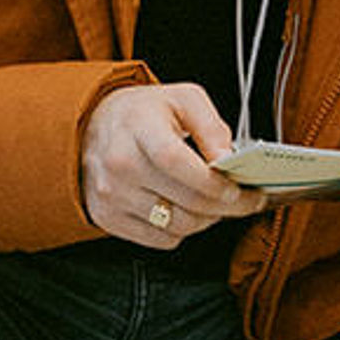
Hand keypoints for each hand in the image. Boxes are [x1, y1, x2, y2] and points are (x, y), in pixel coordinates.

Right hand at [80, 83, 248, 248]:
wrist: (93, 126)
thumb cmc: (142, 113)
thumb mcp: (182, 99)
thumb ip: (211, 126)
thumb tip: (229, 160)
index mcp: (138, 128)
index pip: (177, 163)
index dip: (213, 183)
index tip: (238, 189)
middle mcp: (119, 164)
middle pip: (185, 201)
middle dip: (226, 207)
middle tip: (246, 201)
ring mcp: (110, 195)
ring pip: (177, 226)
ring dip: (207, 220)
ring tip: (215, 203)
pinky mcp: (107, 217)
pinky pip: (160, 239)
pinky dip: (182, 230)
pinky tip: (185, 209)